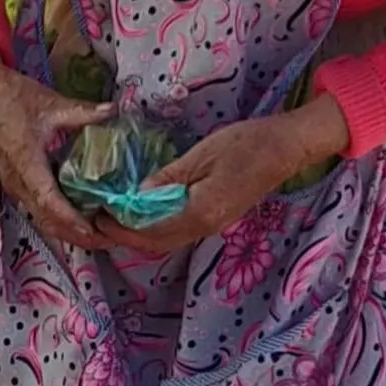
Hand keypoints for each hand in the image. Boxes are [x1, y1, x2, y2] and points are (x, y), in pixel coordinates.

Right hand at [0, 39, 110, 262]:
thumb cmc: (9, 97)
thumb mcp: (50, 102)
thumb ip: (84, 111)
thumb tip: (114, 111)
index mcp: (26, 163)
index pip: (51, 202)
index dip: (73, 220)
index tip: (94, 232)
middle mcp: (17, 180)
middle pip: (47, 220)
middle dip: (76, 235)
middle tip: (106, 241)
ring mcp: (13, 182)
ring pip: (40, 217)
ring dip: (66, 230)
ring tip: (95, 234)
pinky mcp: (13, 180)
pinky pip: (35, 207)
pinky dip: (56, 218)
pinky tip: (76, 216)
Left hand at [88, 92, 349, 258]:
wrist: (286, 148)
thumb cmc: (248, 143)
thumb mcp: (203, 153)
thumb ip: (170, 177)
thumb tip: (138, 196)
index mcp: (201, 212)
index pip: (151, 230)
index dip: (122, 227)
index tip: (99, 214)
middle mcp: (205, 227)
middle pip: (157, 242)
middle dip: (125, 236)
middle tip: (99, 220)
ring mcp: (213, 225)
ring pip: (168, 239)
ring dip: (140, 234)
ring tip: (116, 218)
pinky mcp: (217, 218)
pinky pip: (179, 231)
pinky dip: (157, 227)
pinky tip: (145, 212)